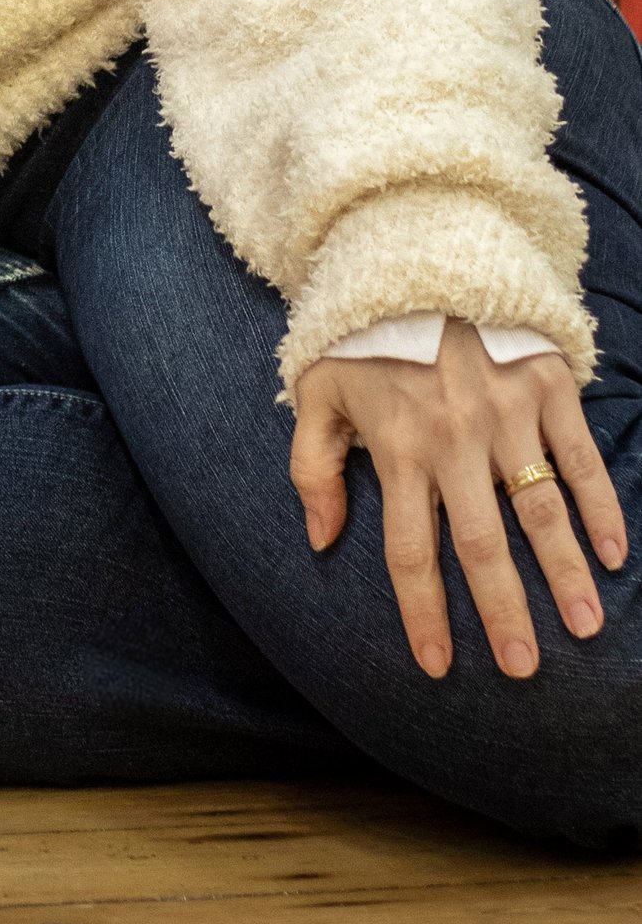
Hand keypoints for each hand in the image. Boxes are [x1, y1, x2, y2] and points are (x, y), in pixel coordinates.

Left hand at [291, 322, 626, 677]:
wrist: (412, 254)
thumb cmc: (361, 336)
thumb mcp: (316, 392)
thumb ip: (312, 467)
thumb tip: (319, 538)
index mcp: (398, 447)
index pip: (411, 550)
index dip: (423, 611)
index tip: (437, 665)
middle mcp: (455, 440)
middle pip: (482, 544)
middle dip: (504, 613)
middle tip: (524, 669)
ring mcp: (506, 415)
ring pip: (540, 511)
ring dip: (565, 573)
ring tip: (585, 626)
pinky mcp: (546, 388)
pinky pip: (580, 460)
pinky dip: (601, 508)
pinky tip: (615, 555)